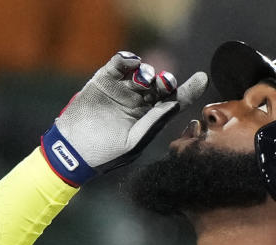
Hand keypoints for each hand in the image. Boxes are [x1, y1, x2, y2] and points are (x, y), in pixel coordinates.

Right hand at [41, 52, 207, 184]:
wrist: (72, 150)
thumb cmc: (105, 153)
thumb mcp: (135, 141)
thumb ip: (155, 121)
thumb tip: (176, 104)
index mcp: (149, 118)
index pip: (173, 101)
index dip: (189, 89)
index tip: (203, 78)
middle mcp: (138, 102)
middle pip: (160, 84)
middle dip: (166, 81)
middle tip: (165, 82)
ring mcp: (122, 89)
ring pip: (141, 72)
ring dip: (147, 72)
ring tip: (144, 80)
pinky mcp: (104, 80)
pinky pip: (120, 64)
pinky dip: (127, 59)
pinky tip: (132, 62)